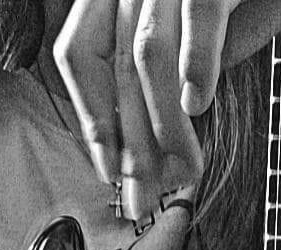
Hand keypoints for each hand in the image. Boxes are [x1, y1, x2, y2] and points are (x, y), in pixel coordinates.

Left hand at [53, 0, 280, 220]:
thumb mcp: (201, 26)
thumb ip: (179, 69)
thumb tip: (163, 134)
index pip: (79, 55)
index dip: (90, 117)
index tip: (108, 170)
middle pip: (112, 69)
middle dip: (128, 145)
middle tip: (142, 198)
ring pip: (148, 57)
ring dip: (164, 126)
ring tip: (184, 171)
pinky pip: (198, 20)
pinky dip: (197, 66)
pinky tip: (200, 105)